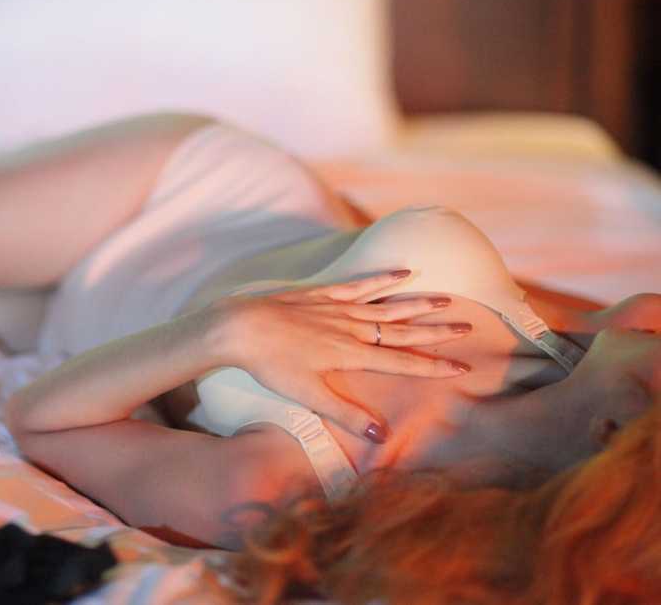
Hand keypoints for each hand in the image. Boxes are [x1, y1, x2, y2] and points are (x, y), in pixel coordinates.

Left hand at [215, 270, 472, 442]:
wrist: (241, 327)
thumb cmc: (272, 365)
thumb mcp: (308, 394)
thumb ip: (345, 414)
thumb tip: (380, 435)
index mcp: (351, 354)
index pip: (401, 361)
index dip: (433, 365)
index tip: (462, 366)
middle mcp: (351, 329)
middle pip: (402, 330)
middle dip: (436, 331)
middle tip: (467, 328)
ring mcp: (338, 309)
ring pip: (386, 305)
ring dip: (417, 303)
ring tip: (446, 299)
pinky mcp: (322, 295)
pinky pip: (359, 285)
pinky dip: (381, 279)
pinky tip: (401, 273)